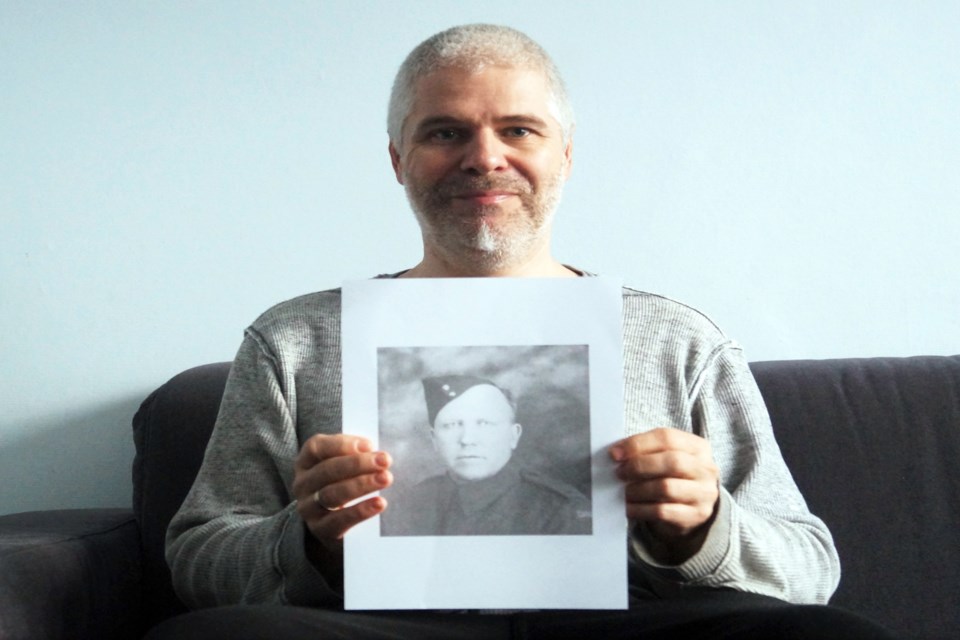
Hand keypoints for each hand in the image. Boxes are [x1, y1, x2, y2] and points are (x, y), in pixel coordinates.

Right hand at [292, 435, 392, 553]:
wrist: (338, 524)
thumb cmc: (346, 483)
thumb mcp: (346, 466)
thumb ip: (357, 454)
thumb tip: (375, 451)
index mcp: (306, 461)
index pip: (316, 447)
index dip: (342, 444)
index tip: (369, 445)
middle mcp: (302, 483)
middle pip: (327, 470)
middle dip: (358, 463)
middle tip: (385, 460)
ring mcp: (308, 508)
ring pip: (332, 494)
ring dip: (361, 484)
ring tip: (385, 479)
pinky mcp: (320, 529)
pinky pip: (338, 520)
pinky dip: (360, 511)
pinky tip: (379, 503)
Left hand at [609, 428, 719, 563]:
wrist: (691, 507)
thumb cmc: (672, 476)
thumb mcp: (665, 457)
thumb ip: (645, 451)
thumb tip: (617, 452)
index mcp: (697, 447)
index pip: (667, 438)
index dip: (638, 444)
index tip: (615, 453)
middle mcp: (706, 469)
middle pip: (671, 462)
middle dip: (639, 466)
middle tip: (619, 473)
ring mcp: (704, 493)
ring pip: (667, 488)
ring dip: (638, 489)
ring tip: (625, 491)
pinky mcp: (696, 515)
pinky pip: (663, 511)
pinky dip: (641, 509)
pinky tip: (629, 508)